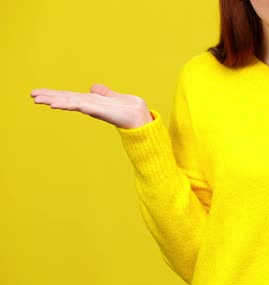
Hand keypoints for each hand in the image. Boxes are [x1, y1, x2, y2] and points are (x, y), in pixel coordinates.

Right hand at [30, 84, 152, 128]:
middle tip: (32, 95)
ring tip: (39, 100)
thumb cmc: (131, 111)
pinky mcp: (101, 111)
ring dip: (55, 100)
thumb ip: (105, 93)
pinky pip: (82, 106)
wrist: (143, 119)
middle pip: (68, 99)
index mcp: (93, 102)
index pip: (72, 96)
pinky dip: (70, 104)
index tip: (39, 93)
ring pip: (72, 102)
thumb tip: (92, 87)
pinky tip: (58, 105)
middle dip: (50, 97)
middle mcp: (92, 105)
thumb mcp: (116, 98)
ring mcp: (95, 108)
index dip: (56, 94)